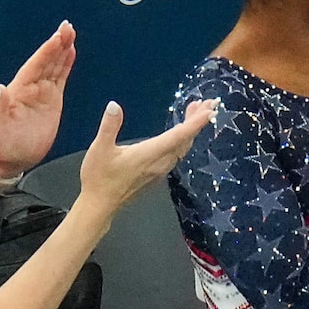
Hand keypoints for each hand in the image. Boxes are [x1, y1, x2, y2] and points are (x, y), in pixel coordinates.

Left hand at [0, 21, 76, 174]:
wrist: (14, 156)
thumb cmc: (5, 142)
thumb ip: (0, 106)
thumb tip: (0, 87)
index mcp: (20, 89)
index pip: (36, 66)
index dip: (47, 51)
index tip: (57, 37)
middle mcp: (32, 87)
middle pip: (47, 60)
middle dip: (57, 43)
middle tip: (68, 27)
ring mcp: (43, 92)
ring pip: (55, 65)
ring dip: (63, 49)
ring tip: (71, 33)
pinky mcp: (53, 99)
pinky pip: (61, 77)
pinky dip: (66, 64)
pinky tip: (71, 52)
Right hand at [77, 99, 214, 213]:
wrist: (99, 205)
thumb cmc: (99, 178)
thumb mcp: (100, 148)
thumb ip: (109, 126)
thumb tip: (114, 105)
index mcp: (150, 153)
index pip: (180, 135)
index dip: (196, 122)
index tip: (210, 109)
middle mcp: (160, 162)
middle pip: (186, 139)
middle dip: (198, 120)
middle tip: (208, 103)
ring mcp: (160, 170)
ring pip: (183, 148)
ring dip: (191, 129)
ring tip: (194, 112)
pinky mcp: (156, 174)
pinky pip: (177, 154)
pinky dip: (183, 139)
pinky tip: (179, 133)